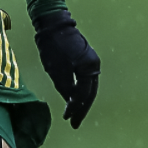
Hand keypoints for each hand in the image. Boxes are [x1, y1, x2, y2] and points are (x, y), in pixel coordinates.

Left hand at [32, 9, 99, 127]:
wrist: (53, 25)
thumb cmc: (53, 47)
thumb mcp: (56, 71)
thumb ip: (66, 88)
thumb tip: (72, 102)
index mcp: (89, 68)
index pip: (84, 95)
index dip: (76, 109)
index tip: (68, 119)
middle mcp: (94, 65)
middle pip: (90, 93)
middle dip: (81, 108)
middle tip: (74, 122)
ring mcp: (91, 61)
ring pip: (88, 87)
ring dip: (82, 100)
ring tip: (74, 114)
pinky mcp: (86, 58)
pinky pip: (85, 79)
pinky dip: (81, 90)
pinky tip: (74, 98)